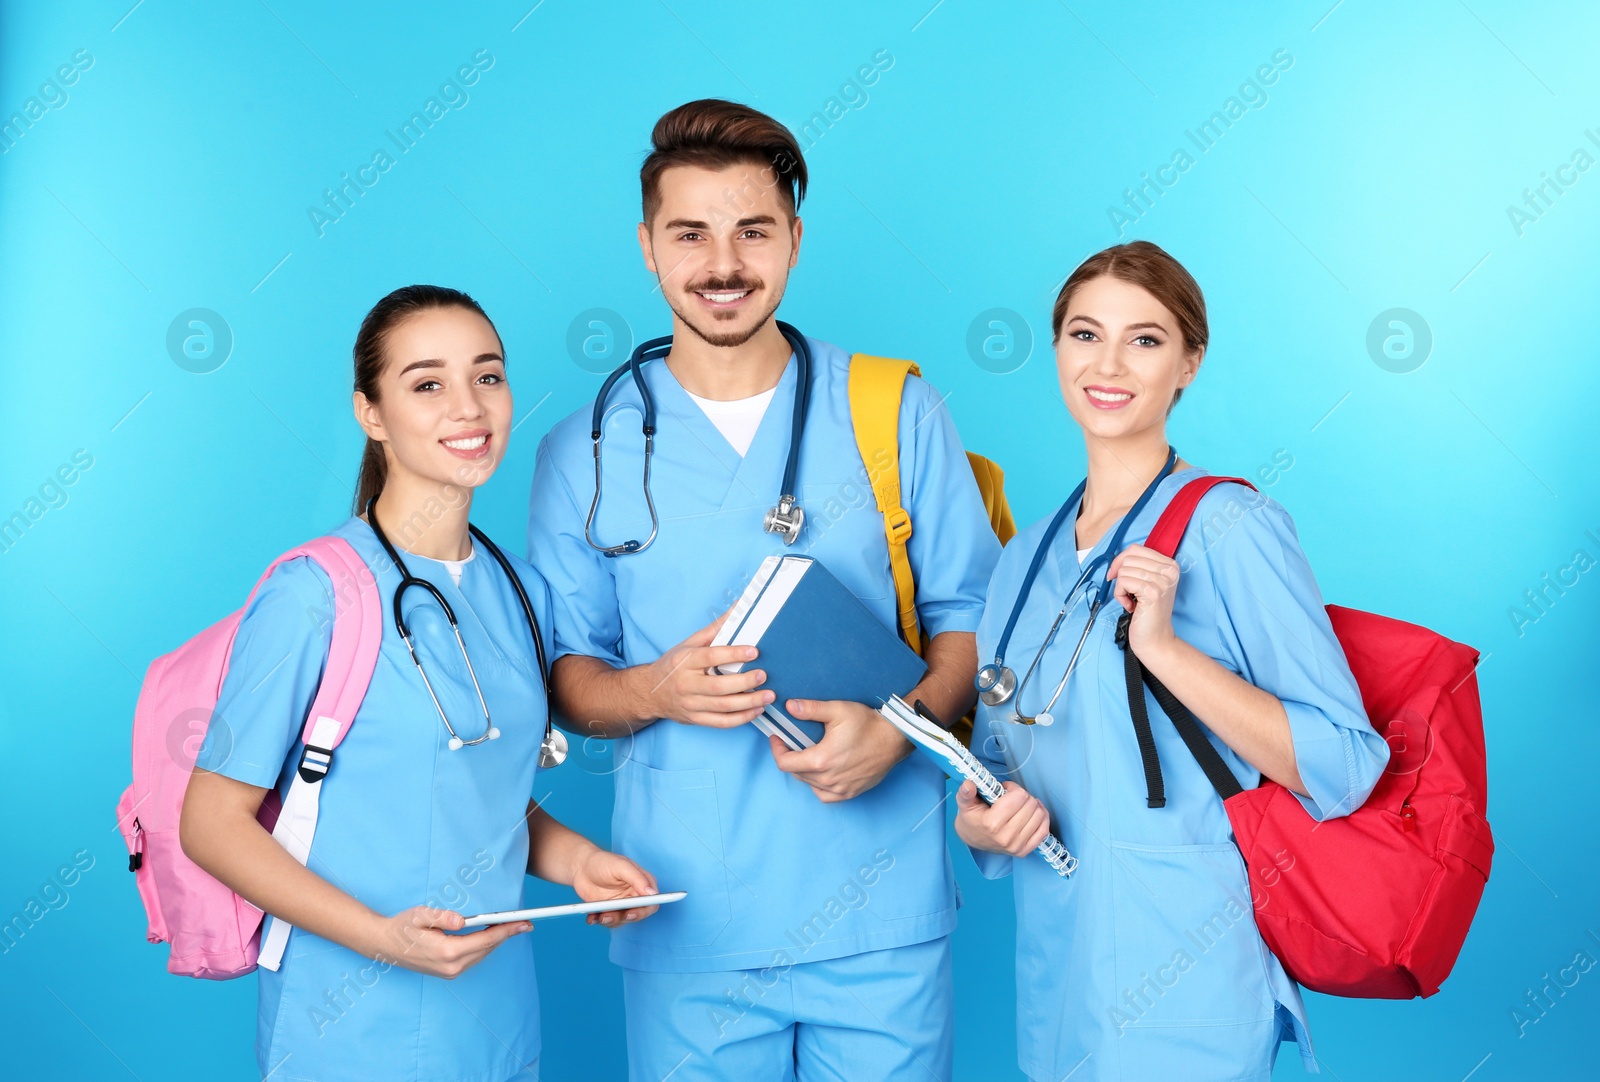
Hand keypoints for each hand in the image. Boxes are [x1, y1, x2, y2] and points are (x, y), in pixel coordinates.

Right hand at [366, 905, 529, 978]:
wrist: (385, 945)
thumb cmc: (403, 926)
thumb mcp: (420, 915)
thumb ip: (442, 916)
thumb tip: (461, 920)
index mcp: (447, 952)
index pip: (485, 940)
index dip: (506, 930)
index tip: (523, 923)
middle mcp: (451, 966)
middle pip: (487, 948)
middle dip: (507, 934)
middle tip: (525, 922)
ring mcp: (450, 972)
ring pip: (482, 954)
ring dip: (497, 940)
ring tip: (512, 926)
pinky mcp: (448, 972)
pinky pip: (474, 958)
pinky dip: (485, 946)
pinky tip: (492, 935)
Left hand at [574, 847, 661, 926]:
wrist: (581, 866)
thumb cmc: (602, 861)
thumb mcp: (621, 866)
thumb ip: (637, 878)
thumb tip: (652, 893)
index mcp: (642, 883)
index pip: (651, 902)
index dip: (644, 910)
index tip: (631, 912)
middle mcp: (633, 896)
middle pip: (637, 914)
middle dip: (624, 917)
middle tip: (611, 915)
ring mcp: (621, 904)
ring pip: (622, 920)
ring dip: (611, 920)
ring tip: (599, 915)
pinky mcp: (608, 910)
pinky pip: (607, 921)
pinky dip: (599, 921)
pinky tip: (592, 918)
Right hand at [640, 611, 774, 727]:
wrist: (650, 693)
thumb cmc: (674, 665)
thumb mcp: (689, 644)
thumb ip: (715, 629)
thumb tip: (738, 608)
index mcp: (685, 661)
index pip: (711, 657)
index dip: (734, 654)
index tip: (754, 651)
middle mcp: (687, 684)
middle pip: (718, 686)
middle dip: (744, 682)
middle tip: (764, 675)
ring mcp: (691, 704)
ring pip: (722, 707)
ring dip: (748, 702)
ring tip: (767, 696)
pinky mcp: (696, 719)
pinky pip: (721, 722)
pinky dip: (741, 718)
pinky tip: (756, 710)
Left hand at [769, 699, 910, 802]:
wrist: (894, 739)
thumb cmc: (868, 725)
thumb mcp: (838, 710)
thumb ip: (810, 709)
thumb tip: (789, 707)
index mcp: (821, 760)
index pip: (785, 763)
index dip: (777, 750)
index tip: (777, 738)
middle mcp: (829, 779)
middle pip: (796, 773)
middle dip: (790, 757)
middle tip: (792, 742)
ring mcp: (840, 789)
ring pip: (809, 784)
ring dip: (803, 771)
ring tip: (807, 755)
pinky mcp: (850, 792)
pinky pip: (825, 795)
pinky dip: (818, 785)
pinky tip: (822, 772)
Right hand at [954, 780, 1049, 856]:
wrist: (973, 839)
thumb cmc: (971, 818)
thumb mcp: (965, 804)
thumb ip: (966, 793)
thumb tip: (968, 784)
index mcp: (991, 823)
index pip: (1018, 797)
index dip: (1013, 788)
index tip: (1005, 789)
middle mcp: (1006, 837)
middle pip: (1030, 805)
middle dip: (1023, 796)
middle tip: (1013, 797)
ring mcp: (1016, 846)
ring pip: (1039, 815)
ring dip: (1033, 805)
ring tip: (1022, 805)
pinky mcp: (1024, 851)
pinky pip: (1043, 831)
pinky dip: (1043, 818)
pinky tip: (1035, 812)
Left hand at [1107, 543, 1180, 656]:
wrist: (1155, 638)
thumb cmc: (1148, 612)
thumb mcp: (1147, 582)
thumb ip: (1138, 566)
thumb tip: (1117, 559)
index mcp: (1170, 565)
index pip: (1136, 548)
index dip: (1120, 560)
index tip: (1116, 575)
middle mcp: (1170, 571)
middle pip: (1129, 558)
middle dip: (1120, 575)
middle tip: (1127, 592)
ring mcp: (1162, 581)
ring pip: (1124, 570)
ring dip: (1121, 588)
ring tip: (1131, 601)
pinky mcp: (1153, 592)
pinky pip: (1123, 582)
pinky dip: (1120, 595)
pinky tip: (1130, 606)